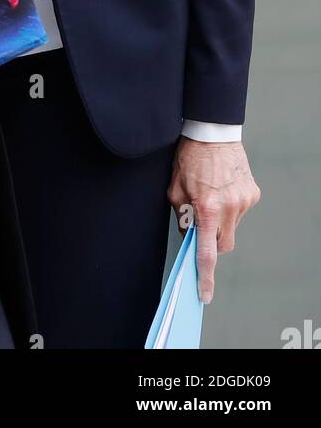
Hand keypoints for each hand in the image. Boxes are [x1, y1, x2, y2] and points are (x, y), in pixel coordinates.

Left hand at [168, 139, 260, 303]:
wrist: (212, 133)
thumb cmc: (190, 158)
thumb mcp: (174, 188)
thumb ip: (181, 216)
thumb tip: (189, 235)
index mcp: (207, 208)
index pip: (207, 252)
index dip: (205, 277)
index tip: (204, 294)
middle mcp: (229, 208)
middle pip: (223, 244)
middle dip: (211, 242)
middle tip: (200, 224)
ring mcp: (244, 201)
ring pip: (232, 227)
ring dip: (220, 221)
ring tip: (210, 195)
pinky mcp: (252, 193)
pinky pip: (240, 211)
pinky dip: (230, 207)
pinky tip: (222, 188)